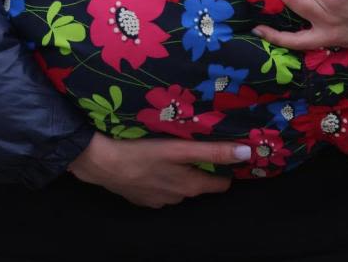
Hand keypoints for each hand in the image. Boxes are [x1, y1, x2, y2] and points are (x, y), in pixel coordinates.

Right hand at [68, 133, 249, 207]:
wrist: (100, 162)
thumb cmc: (141, 152)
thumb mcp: (179, 149)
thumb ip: (213, 151)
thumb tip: (246, 153)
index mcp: (189, 185)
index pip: (220, 184)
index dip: (227, 170)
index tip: (230, 156)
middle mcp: (177, 197)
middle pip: (198, 184)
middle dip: (202, 169)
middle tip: (200, 148)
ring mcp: (157, 200)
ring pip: (178, 187)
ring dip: (179, 174)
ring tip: (175, 154)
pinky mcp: (140, 198)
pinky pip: (159, 189)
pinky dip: (160, 178)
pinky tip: (152, 165)